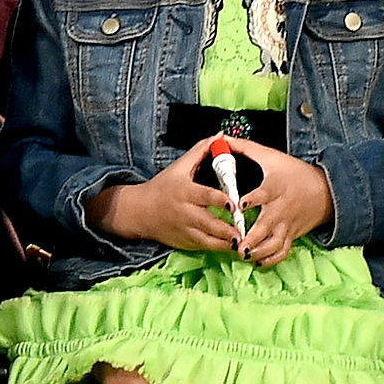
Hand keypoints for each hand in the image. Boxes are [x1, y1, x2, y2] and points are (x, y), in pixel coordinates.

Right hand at [87, 136, 238, 252]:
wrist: (140, 211)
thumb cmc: (164, 185)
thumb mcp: (180, 166)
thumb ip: (202, 150)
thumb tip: (221, 135)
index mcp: (185, 192)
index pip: (205, 196)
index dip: (220, 201)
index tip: (234, 204)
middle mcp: (185, 212)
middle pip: (208, 223)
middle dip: (226, 229)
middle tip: (243, 231)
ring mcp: (185, 230)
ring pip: (208, 240)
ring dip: (225, 243)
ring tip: (241, 242)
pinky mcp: (185, 242)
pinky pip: (204, 247)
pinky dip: (218, 248)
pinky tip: (232, 248)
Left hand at [234, 138, 333, 267]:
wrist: (324, 191)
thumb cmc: (294, 173)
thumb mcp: (271, 157)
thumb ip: (245, 149)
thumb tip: (223, 139)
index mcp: (276, 187)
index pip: (264, 194)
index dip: (252, 200)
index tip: (240, 205)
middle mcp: (281, 209)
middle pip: (267, 226)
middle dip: (252, 237)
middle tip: (237, 245)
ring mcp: (287, 225)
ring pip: (274, 243)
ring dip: (259, 251)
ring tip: (243, 255)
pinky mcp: (291, 235)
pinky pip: (282, 252)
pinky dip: (271, 260)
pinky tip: (257, 262)